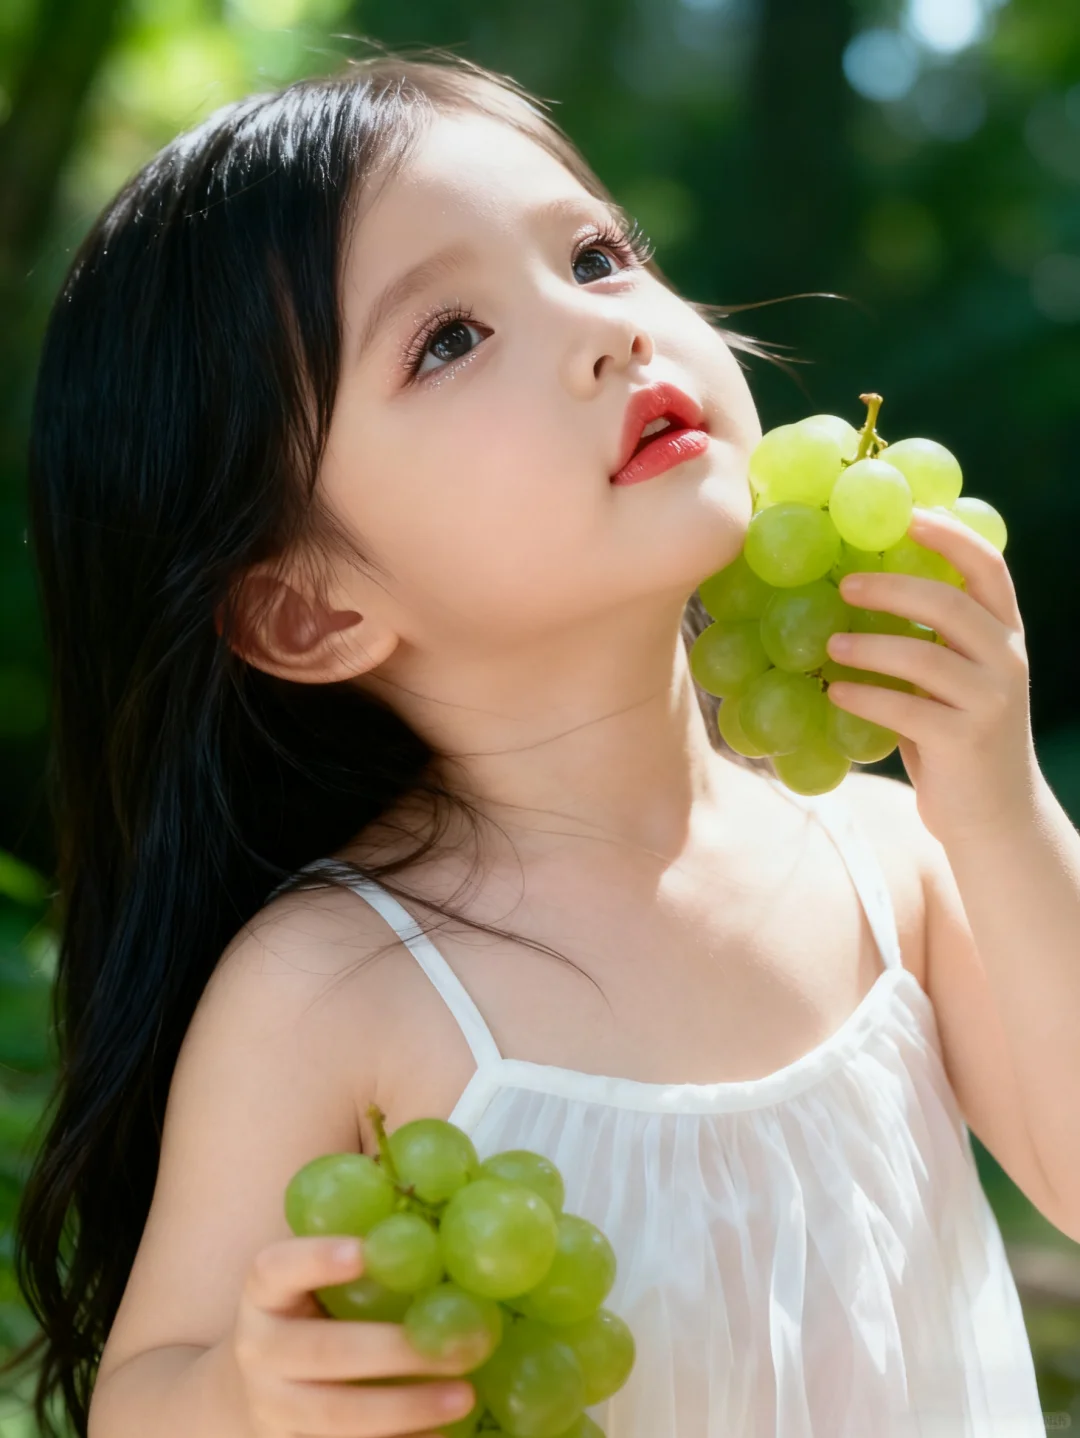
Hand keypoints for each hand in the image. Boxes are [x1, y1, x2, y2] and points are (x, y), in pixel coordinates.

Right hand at [231, 1235, 476, 1436]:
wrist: (251, 1388)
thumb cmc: (307, 1312)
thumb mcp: (313, 1280)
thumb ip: (363, 1254)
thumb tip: (442, 1217)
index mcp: (264, 1294)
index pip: (276, 1269)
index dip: (316, 1259)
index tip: (366, 1251)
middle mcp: (260, 1350)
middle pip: (323, 1351)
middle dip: (393, 1351)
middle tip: (458, 1346)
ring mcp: (272, 1407)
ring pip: (337, 1414)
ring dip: (404, 1408)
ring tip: (463, 1396)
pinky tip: (440, 1433)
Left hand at [823, 505, 1039, 846]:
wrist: (996, 818)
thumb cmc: (958, 738)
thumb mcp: (953, 681)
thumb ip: (930, 642)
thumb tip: (857, 592)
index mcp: (1005, 636)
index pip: (989, 569)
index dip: (950, 536)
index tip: (907, 515)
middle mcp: (1006, 661)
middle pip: (951, 604)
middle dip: (893, 587)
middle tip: (844, 583)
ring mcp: (990, 702)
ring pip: (925, 658)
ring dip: (870, 646)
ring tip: (828, 644)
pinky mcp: (965, 741)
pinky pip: (906, 710)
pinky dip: (865, 697)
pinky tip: (833, 693)